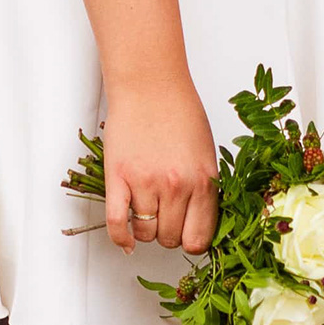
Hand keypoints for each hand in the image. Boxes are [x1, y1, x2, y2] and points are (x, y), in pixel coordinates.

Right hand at [100, 80, 220, 255]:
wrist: (150, 83)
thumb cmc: (179, 111)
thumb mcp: (206, 153)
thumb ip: (205, 189)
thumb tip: (199, 221)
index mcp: (203, 181)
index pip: (199, 237)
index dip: (192, 241)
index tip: (187, 235)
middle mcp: (176, 186)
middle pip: (170, 239)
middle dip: (167, 234)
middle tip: (165, 219)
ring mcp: (146, 183)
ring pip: (145, 234)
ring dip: (145, 230)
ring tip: (146, 213)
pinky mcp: (119, 177)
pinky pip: (117, 223)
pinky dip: (120, 238)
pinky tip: (126, 240)